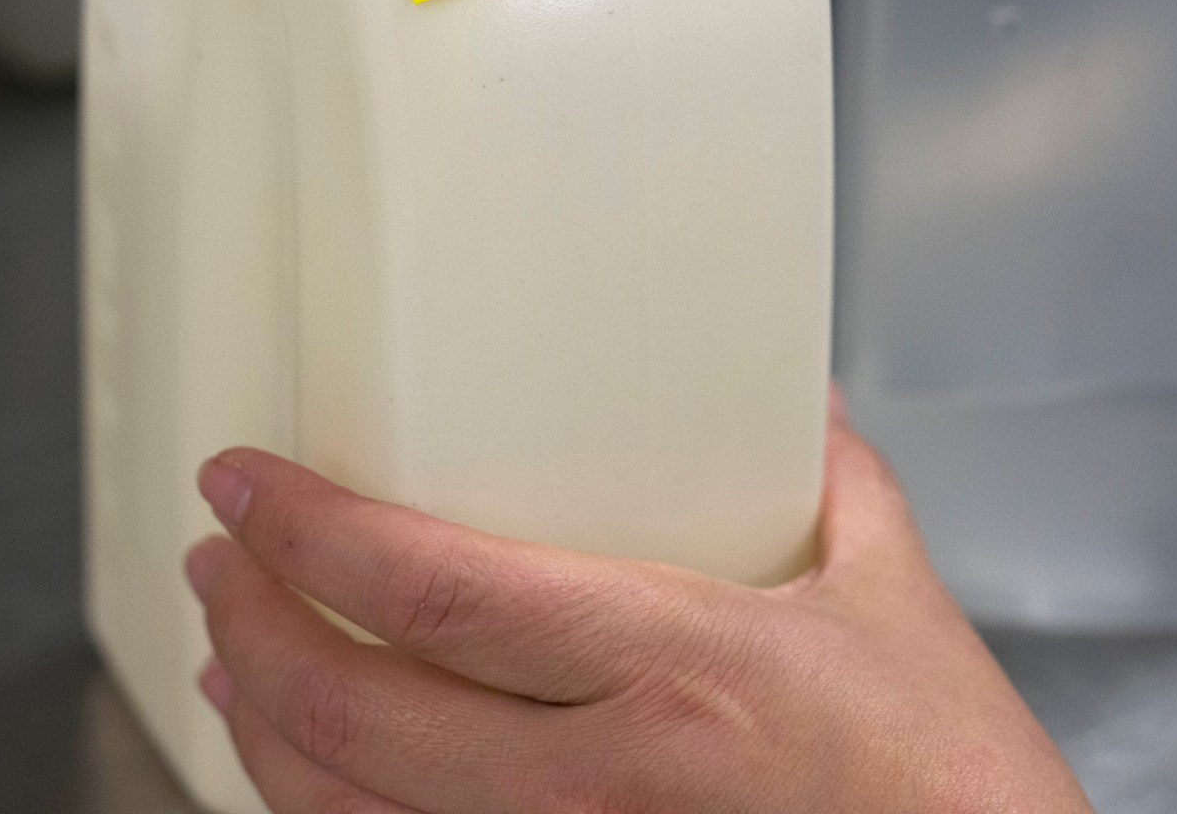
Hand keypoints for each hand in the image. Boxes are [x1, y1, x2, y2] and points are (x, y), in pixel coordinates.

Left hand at [184, 394, 1093, 813]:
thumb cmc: (954, 797)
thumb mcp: (901, 610)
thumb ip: (835, 489)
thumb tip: (797, 401)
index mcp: (677, 672)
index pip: (435, 593)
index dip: (311, 532)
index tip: (248, 482)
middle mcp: (599, 791)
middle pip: (351, 712)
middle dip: (253, 624)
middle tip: (222, 557)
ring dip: (262, 734)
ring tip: (237, 660)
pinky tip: (317, 786)